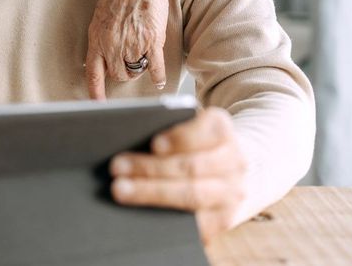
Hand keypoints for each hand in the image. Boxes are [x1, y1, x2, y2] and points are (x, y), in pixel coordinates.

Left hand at [86, 0, 176, 97]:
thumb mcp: (100, 17)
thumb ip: (101, 40)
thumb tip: (99, 62)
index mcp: (96, 38)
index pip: (92, 73)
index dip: (96, 92)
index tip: (98, 105)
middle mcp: (112, 44)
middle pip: (118, 75)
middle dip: (125, 72)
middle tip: (131, 61)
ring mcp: (132, 44)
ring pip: (135, 71)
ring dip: (140, 68)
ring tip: (143, 55)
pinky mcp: (151, 41)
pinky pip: (154, 68)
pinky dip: (157, 77)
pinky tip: (159, 81)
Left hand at [109, 107, 246, 241]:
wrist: (224, 172)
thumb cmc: (189, 144)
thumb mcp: (184, 126)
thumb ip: (163, 126)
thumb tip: (125, 134)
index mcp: (222, 129)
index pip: (210, 130)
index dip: (182, 138)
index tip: (154, 144)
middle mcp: (234, 161)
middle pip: (193, 166)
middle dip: (152, 167)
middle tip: (117, 167)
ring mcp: (231, 193)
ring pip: (192, 195)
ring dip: (152, 192)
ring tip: (120, 189)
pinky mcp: (222, 220)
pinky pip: (195, 224)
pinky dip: (166, 218)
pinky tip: (140, 214)